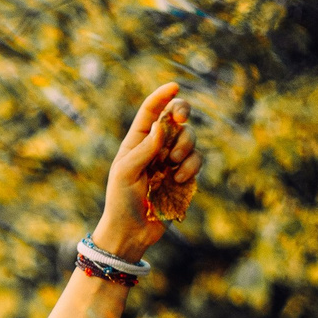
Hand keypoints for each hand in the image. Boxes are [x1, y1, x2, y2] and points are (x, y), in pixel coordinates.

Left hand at [89, 82, 199, 260]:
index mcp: (137, 140)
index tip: (175, 85)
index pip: (151, 111)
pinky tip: (179, 179)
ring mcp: (171, 162)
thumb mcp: (126, 172)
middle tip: (181, 119)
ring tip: (173, 164)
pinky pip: (196, 161)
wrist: (131, 232)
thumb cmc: (121, 200)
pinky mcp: (184, 177)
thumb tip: (161, 125)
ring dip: (185, 146)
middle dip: (182, 114)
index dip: (162, 96)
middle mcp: (156, 147)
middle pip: (177, 118)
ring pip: (190, 139)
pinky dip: (191, 166)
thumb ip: (145, 149)